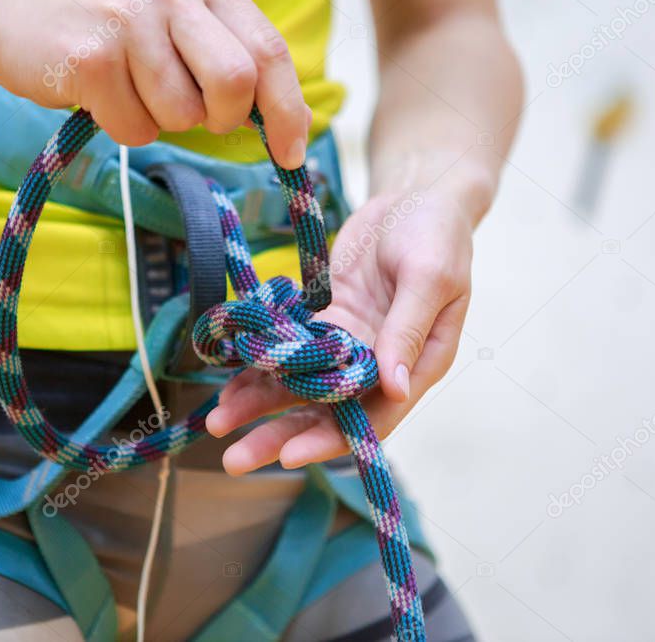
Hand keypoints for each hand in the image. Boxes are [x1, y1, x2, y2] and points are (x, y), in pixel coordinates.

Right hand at [0, 0, 309, 167]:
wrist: (11, 18)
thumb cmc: (112, 33)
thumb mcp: (179, 26)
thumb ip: (232, 58)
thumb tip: (290, 123)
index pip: (268, 49)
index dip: (287, 109)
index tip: (292, 152)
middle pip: (234, 82)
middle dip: (223, 118)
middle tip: (196, 115)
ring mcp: (128, 16)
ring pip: (184, 114)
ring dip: (163, 120)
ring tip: (132, 88)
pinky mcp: (90, 55)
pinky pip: (137, 128)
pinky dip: (124, 127)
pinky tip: (102, 95)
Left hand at [207, 181, 486, 474]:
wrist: (416, 194)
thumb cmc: (437, 234)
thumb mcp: (431, 278)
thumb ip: (409, 332)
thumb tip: (395, 389)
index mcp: (417, 365)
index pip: (373, 418)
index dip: (331, 439)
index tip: (289, 456)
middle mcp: (378, 363)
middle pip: (327, 411)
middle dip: (281, 435)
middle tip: (235, 459)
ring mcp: (347, 341)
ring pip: (299, 383)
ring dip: (260, 403)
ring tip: (216, 422)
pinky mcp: (323, 318)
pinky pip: (286, 346)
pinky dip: (258, 361)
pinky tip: (225, 377)